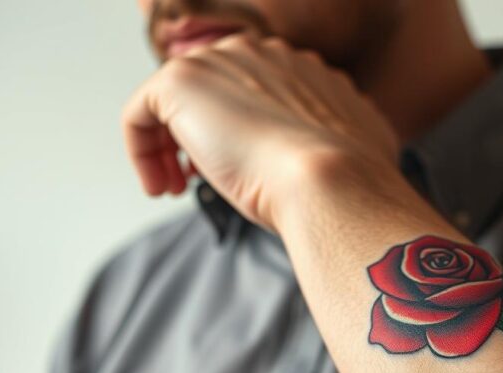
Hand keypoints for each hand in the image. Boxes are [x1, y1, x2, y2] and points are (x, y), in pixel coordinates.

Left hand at [121, 31, 399, 232]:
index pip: (252, 92)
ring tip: (175, 188)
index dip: (237, 135)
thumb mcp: (359, 151)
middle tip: (195, 183)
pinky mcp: (179, 81)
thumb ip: (345, 142)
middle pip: (211, 92)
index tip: (236, 174)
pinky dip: (141, 152)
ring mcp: (220, 61)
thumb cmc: (348, 182)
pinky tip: (162, 188)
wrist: (333, 182)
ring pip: (176, 103)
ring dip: (168, 147)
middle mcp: (262, 53)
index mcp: (304, 69)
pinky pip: (140, 114)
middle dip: (199, 139)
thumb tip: (362, 161)